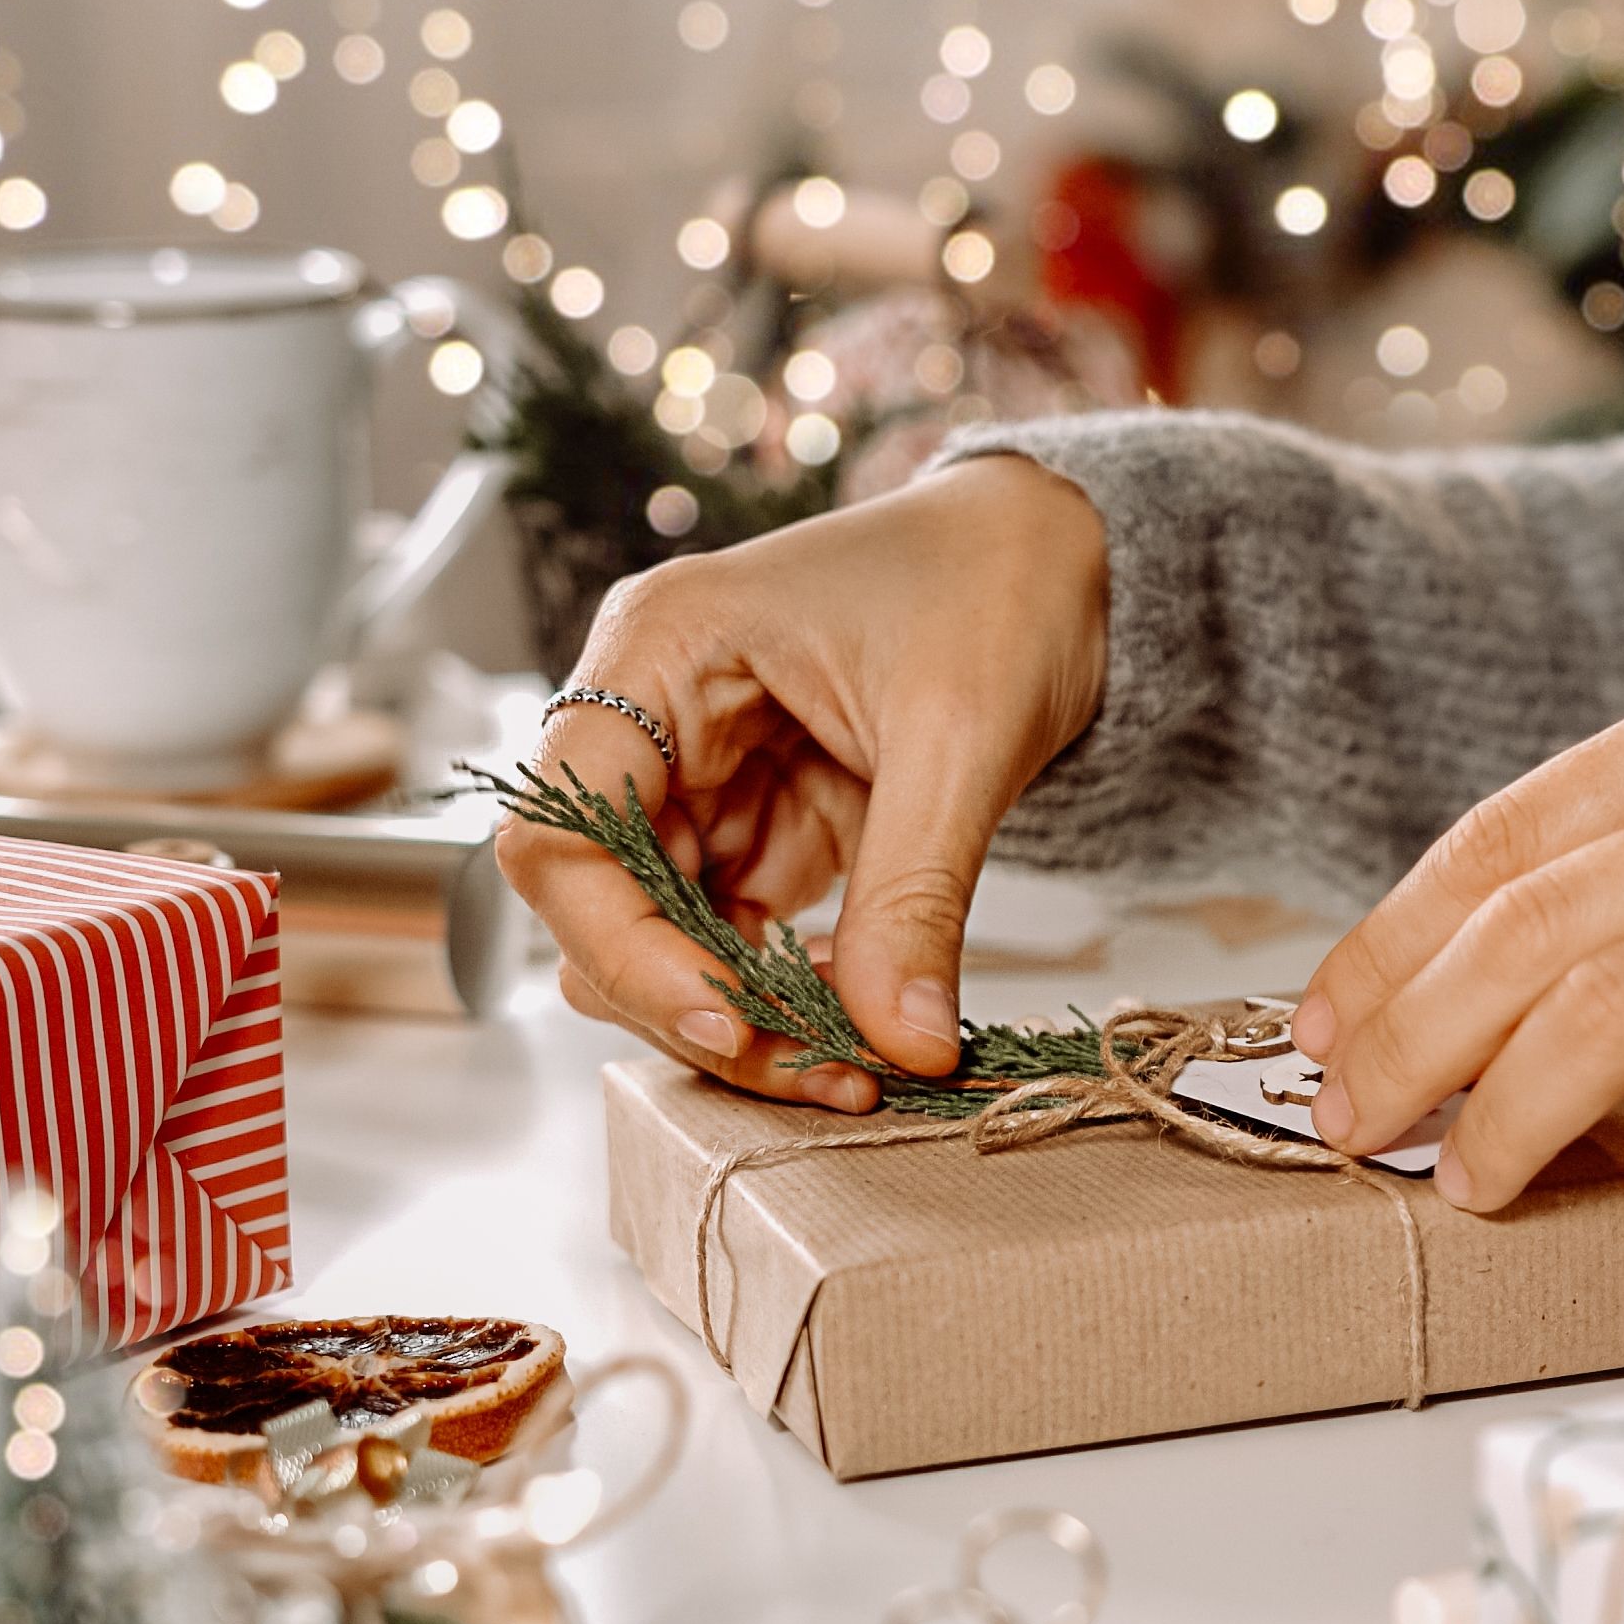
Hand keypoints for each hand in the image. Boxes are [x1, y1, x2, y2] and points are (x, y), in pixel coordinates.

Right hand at [494, 455, 1108, 1108]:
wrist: (1061, 553)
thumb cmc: (1001, 582)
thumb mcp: (962, 737)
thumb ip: (915, 896)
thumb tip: (899, 1044)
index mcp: (660, 648)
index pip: (561, 831)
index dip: (623, 947)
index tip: (729, 1019)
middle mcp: (654, 716)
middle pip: (601, 906)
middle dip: (696, 1001)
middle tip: (822, 1070)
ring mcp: (703, 775)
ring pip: (665, 939)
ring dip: (744, 1013)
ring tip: (858, 1062)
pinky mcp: (761, 822)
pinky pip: (735, 935)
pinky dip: (787, 993)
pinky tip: (865, 1024)